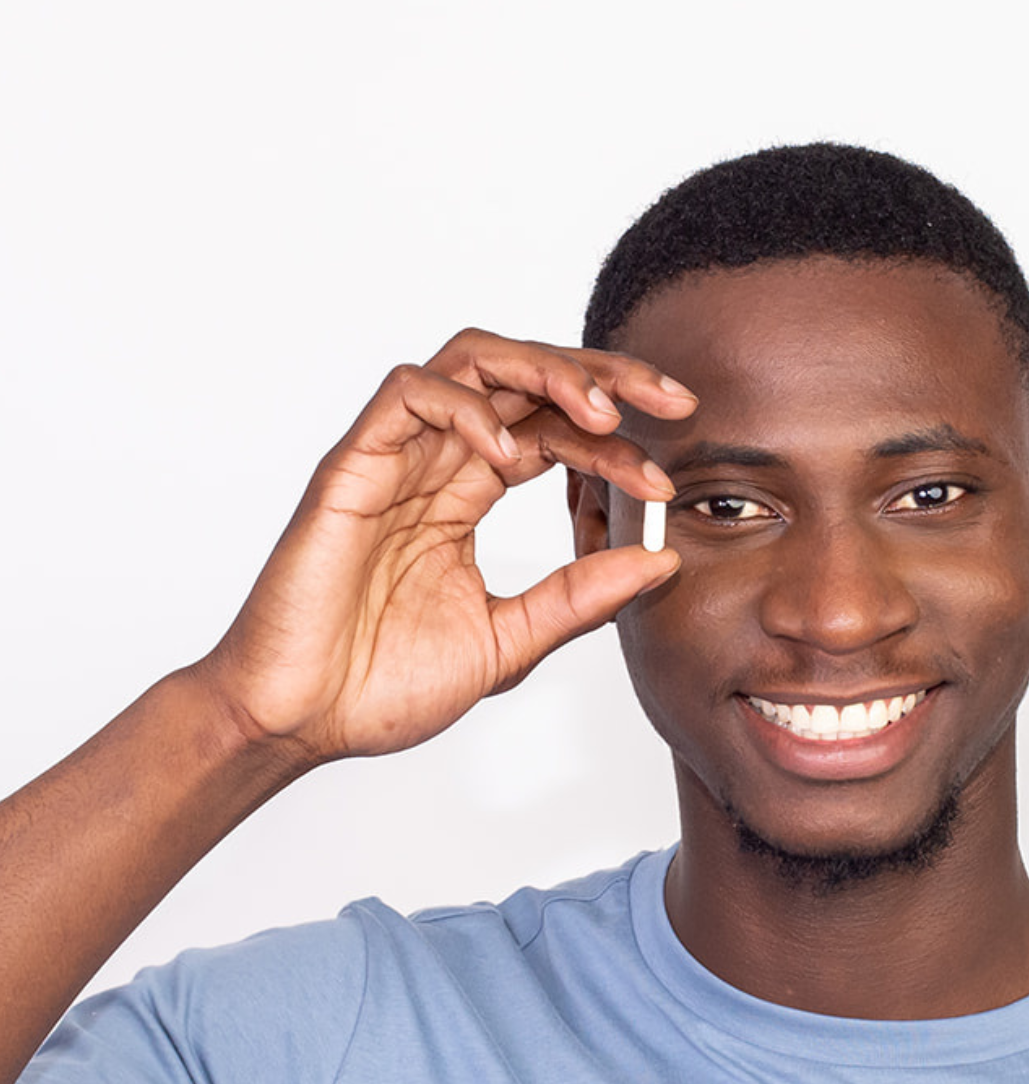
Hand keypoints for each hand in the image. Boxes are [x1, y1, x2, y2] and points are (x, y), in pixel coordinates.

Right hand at [195, 329, 694, 766]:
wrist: (301, 721)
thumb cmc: (382, 685)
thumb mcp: (510, 643)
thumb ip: (578, 599)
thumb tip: (659, 562)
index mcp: (465, 496)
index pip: (553, 433)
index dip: (616, 443)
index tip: (668, 485)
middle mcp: (434, 464)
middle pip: (525, 377)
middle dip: (605, 376)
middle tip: (672, 402)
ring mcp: (393, 459)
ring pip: (473, 362)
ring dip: (546, 371)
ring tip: (601, 412)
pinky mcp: (350, 467)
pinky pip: (407, 396)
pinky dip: (466, 408)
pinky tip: (509, 455)